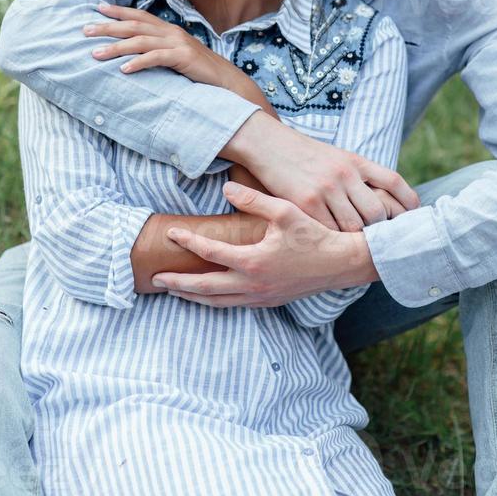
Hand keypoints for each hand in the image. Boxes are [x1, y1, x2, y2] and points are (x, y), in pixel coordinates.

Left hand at [83, 3, 242, 89]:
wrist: (229, 82)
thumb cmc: (201, 72)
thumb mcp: (178, 56)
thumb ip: (160, 51)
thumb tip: (137, 55)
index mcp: (169, 30)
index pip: (139, 15)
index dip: (118, 11)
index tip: (97, 8)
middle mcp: (172, 32)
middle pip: (134, 25)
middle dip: (108, 27)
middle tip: (85, 30)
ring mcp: (178, 44)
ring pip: (140, 41)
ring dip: (115, 47)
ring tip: (95, 53)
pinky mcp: (183, 58)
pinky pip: (156, 58)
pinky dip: (138, 62)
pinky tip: (122, 69)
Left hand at [151, 181, 379, 307]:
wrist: (342, 263)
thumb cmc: (314, 234)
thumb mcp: (284, 210)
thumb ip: (252, 200)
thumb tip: (224, 190)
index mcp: (253, 261)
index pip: (210, 252)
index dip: (187, 240)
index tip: (170, 232)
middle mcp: (253, 285)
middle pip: (204, 288)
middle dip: (177, 283)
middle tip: (154, 278)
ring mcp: (261, 297)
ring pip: (217, 302)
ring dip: (192, 296)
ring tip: (173, 290)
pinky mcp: (269, 302)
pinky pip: (233, 305)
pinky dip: (214, 301)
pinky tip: (207, 296)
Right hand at [224, 111, 419, 231]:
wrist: (268, 144)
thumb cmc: (304, 155)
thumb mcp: (337, 156)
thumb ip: (359, 175)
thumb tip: (384, 200)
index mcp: (356, 161)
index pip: (393, 181)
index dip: (408, 202)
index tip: (413, 218)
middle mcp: (345, 174)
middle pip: (377, 212)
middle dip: (379, 230)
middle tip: (378, 242)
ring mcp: (326, 189)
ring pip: (354, 226)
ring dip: (355, 239)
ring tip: (355, 248)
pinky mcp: (305, 202)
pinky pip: (328, 230)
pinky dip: (332, 239)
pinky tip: (330, 243)